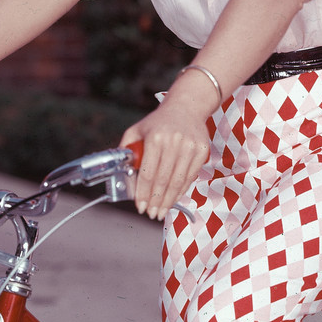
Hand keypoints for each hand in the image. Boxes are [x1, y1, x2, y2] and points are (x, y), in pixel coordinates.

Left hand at [121, 73, 218, 220]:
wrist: (186, 107)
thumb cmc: (158, 122)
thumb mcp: (137, 130)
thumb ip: (127, 150)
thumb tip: (120, 171)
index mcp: (155, 138)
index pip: (147, 173)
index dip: (143, 193)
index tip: (140, 206)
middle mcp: (173, 142)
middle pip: (163, 181)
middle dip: (155, 201)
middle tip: (151, 214)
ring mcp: (190, 147)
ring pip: (178, 182)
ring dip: (169, 200)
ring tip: (161, 212)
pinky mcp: (202, 151)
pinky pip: (190, 177)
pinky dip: (181, 190)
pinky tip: (173, 198)